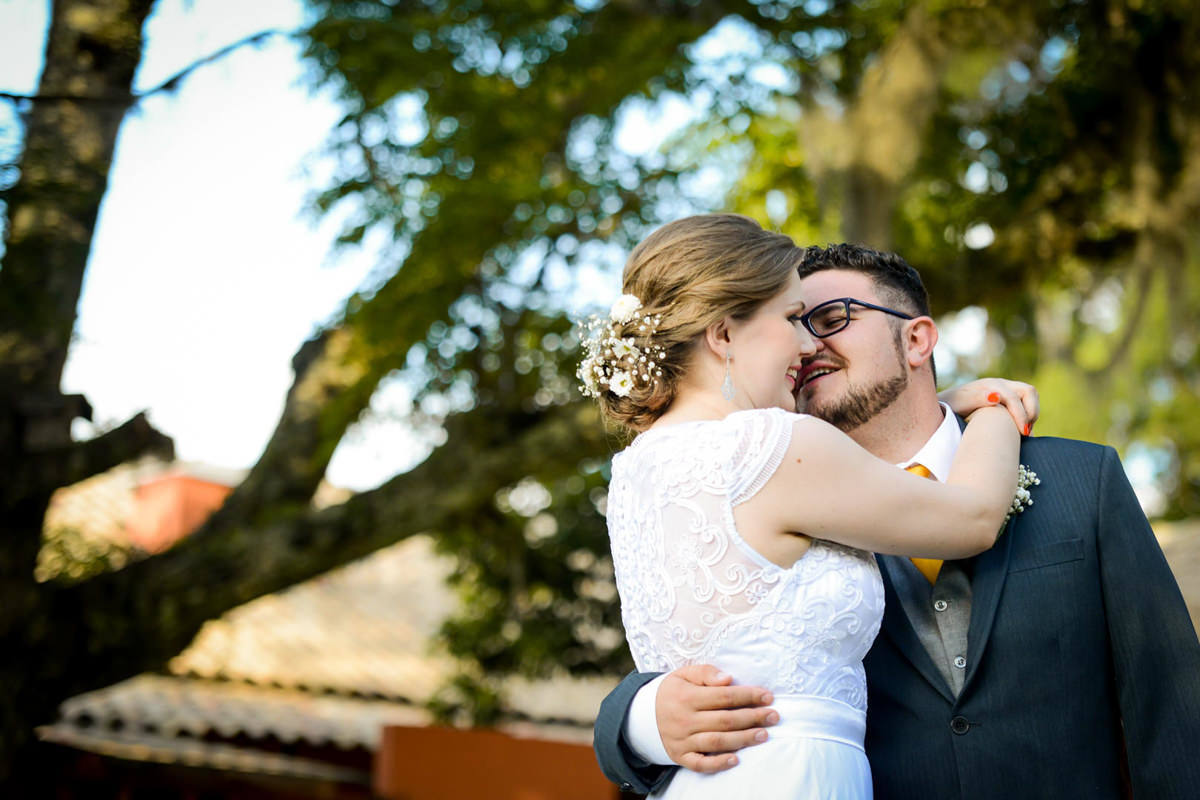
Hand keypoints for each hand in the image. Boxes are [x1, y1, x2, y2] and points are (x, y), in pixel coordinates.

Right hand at [656, 664, 777, 772]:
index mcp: (687, 697)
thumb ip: (706, 673)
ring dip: (743, 739)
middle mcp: (685, 720)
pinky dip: (718, 764)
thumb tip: (728, 679)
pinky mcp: (680, 756)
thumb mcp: (684, 674)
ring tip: (764, 734)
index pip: (724, 696)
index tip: (768, 696)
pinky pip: (700, 764)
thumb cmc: (673, 691)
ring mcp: (683, 740)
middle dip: (753, 718)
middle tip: (774, 716)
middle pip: (725, 720)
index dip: (748, 696)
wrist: (643, 715)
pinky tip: (736, 760)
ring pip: (717, 742)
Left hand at [940, 378, 1038, 435]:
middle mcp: (999, 384)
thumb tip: (995, 396)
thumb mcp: (958, 405)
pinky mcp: (1005, 398)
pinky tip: (1019, 431)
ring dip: (1032, 412)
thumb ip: (976, 399)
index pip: (1014, 397)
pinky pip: (1025, 403)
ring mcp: (1004, 390)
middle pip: (1028, 391)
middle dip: (1031, 411)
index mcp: (989, 385)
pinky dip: (1027, 415)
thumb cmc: (949, 407)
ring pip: (1029, 396)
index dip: (1021, 415)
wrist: (943, 405)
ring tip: (1024, 432)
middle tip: (1025, 432)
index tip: (1022, 434)